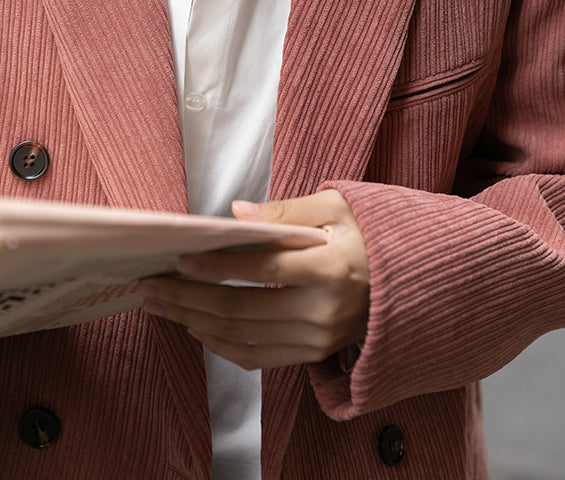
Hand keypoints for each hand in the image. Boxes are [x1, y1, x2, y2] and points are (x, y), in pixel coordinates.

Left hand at [138, 189, 368, 369]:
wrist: (412, 278)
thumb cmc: (372, 233)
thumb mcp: (337, 206)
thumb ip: (285, 212)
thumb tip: (236, 215)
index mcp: (331, 268)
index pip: (262, 270)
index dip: (217, 266)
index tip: (180, 260)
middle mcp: (324, 311)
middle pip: (242, 309)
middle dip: (189, 297)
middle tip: (151, 285)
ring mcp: (319, 338)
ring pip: (243, 337)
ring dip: (195, 322)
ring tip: (161, 306)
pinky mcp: (314, 353)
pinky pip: (259, 357)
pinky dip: (222, 345)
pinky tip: (197, 326)